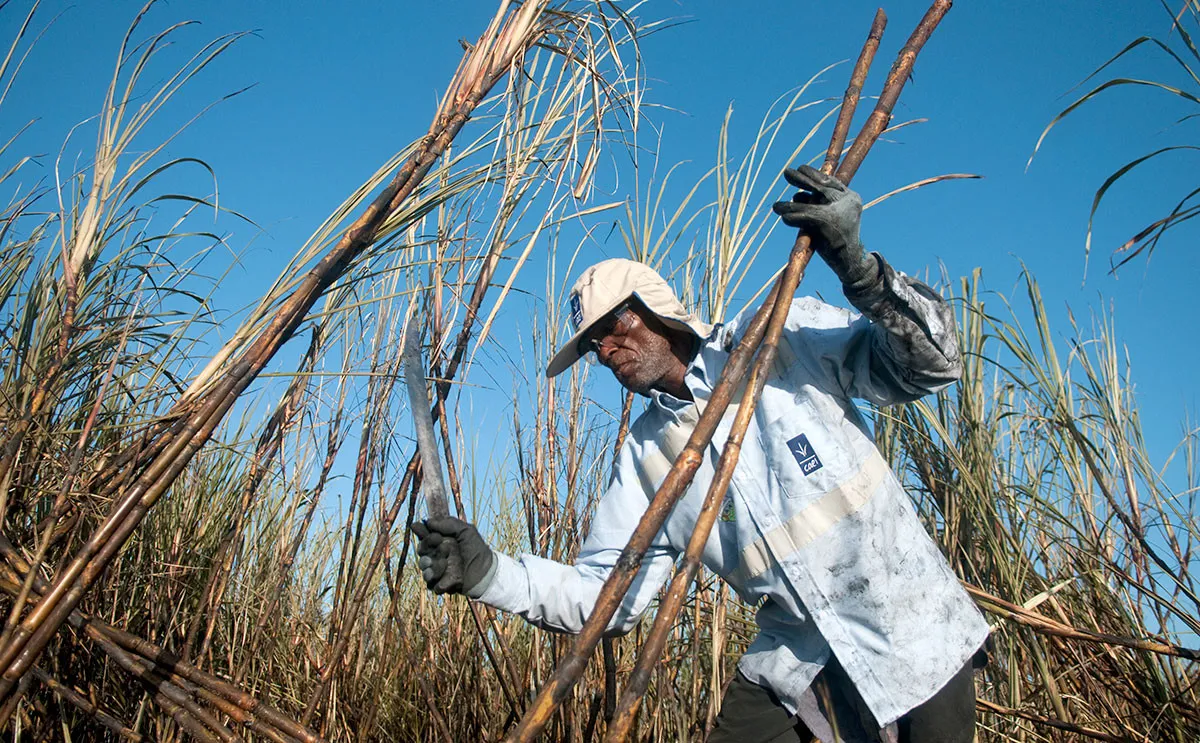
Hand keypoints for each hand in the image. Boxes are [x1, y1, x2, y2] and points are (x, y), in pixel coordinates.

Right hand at [412, 517, 494, 595]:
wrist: (486, 572)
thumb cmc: (477, 550)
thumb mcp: (467, 531)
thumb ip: (449, 524)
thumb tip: (429, 522)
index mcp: (440, 541)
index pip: (424, 535)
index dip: (421, 532)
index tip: (429, 532)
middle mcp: (435, 555)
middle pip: (421, 550)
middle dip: (428, 547)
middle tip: (444, 548)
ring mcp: (436, 570)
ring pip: (424, 566)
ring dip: (434, 564)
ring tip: (446, 562)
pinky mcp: (439, 584)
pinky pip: (431, 584)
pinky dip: (439, 580)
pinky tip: (449, 578)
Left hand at [772, 165, 877, 288]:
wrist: (850, 261)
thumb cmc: (838, 240)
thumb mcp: (832, 217)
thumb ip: (819, 204)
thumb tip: (797, 194)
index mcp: (851, 197)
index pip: (830, 181)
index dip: (814, 174)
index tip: (801, 168)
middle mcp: (847, 201)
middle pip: (821, 186)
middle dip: (802, 179)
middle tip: (787, 173)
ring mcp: (838, 211)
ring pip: (809, 202)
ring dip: (790, 205)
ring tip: (776, 206)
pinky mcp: (827, 223)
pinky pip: (804, 215)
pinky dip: (792, 216)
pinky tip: (783, 216)